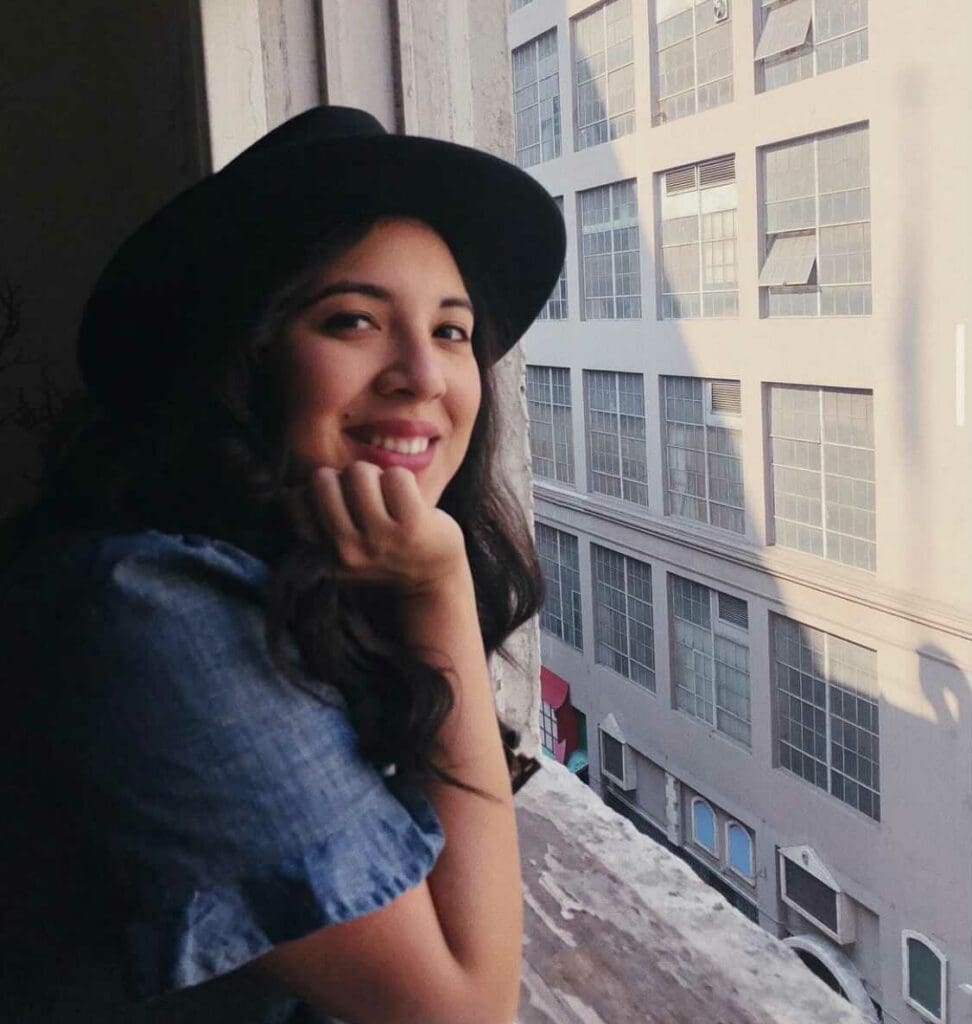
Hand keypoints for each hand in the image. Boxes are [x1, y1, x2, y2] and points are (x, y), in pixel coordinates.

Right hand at [292, 461, 468, 595]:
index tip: (342, 505)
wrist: (431, 583)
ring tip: (389, 499)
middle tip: (367, 498)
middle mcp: (345, 550)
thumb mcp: (340, 546)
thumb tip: (289, 490)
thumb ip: (316, 520)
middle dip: (344, 479)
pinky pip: (396, 476)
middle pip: (322, 478)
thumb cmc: (383, 551)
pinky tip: (410, 502)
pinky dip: (403, 480)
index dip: (319, 490)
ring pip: (359, 473)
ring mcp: (379, 540)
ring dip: (376, 477)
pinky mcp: (412, 527)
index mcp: (323, 553)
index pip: (294, 500)